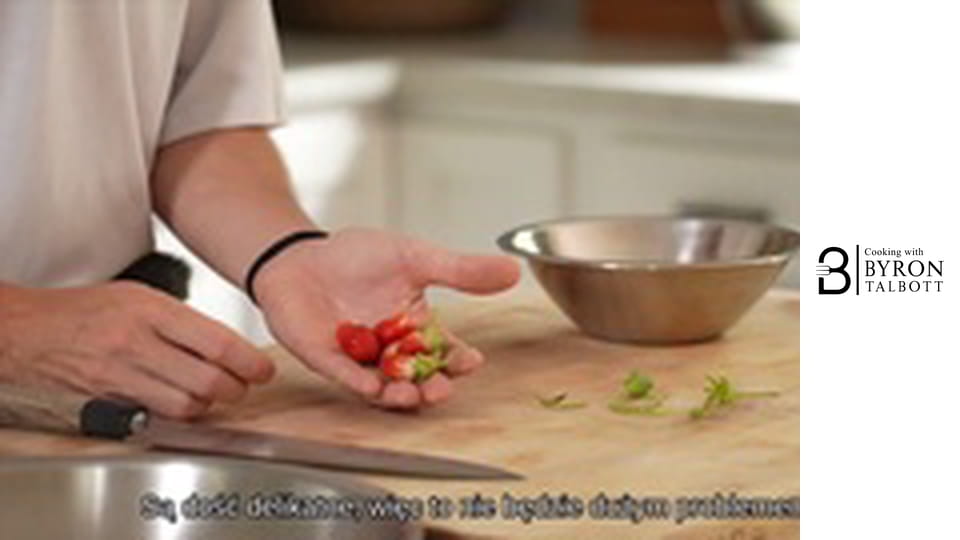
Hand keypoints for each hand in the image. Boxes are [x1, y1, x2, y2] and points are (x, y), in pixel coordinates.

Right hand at [0, 282, 274, 417]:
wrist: (30, 330)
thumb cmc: (87, 310)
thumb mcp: (140, 296)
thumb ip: (183, 319)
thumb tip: (227, 346)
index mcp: (151, 310)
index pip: (218, 343)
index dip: (249, 363)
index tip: (262, 370)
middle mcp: (137, 342)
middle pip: (209, 380)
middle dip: (235, 388)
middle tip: (242, 385)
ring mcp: (121, 375)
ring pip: (187, 405)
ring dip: (209, 405)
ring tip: (213, 393)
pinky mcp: (109, 400)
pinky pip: (158, 415)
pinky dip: (178, 413)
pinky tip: (181, 401)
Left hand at [254, 228, 520, 408]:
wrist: (303, 255)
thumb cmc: (359, 257)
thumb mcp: (416, 257)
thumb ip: (460, 270)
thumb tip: (513, 270)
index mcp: (416, 328)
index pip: (445, 351)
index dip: (459, 360)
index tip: (472, 361)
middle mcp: (391, 351)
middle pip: (418, 379)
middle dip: (432, 388)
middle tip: (441, 390)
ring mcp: (359, 360)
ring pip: (385, 387)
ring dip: (399, 395)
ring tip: (409, 395)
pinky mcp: (326, 360)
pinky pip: (345, 376)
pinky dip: (358, 383)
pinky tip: (370, 386)